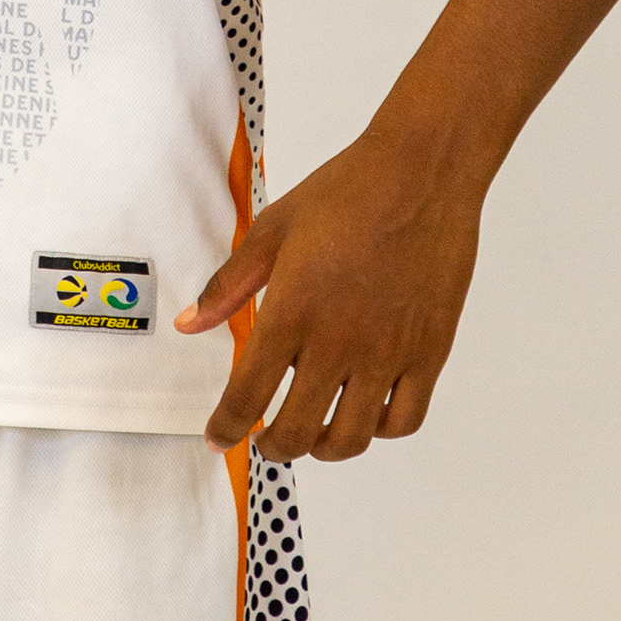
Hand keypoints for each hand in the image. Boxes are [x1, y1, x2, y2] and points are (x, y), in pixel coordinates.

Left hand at [176, 130, 480, 458]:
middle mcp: (338, 342)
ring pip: (351, 438)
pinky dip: (378, 429)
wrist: (420, 173)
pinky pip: (403, 419)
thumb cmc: (344, 192)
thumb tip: (191, 325)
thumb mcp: (272, 230)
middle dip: (272, 446)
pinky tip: (364, 411)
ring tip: (313, 432)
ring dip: (322, 447)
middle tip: (265, 439)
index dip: (227, 427)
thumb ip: (228, 285)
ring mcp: (387, 352)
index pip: (248, 395)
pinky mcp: (429, 352)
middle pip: (297, 431)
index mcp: (292, 311)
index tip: (219, 436)